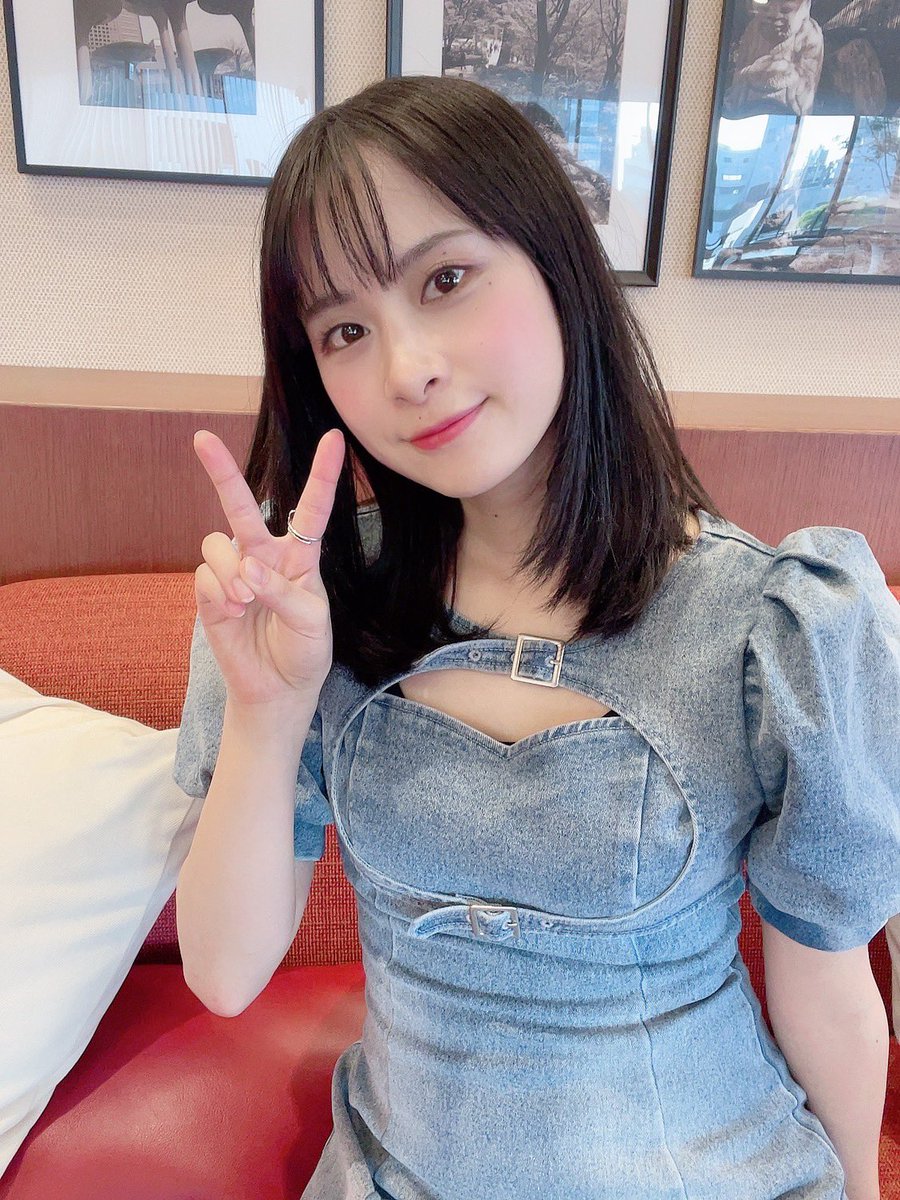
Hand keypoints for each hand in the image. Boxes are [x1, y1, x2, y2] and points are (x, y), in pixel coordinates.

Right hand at [192, 428, 344, 708]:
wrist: (278, 689)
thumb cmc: (304, 651)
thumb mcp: (311, 623)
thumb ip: (284, 592)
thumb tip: (248, 569)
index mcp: (301, 557)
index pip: (312, 509)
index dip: (322, 474)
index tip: (334, 438)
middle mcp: (265, 555)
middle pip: (240, 505)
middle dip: (221, 471)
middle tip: (202, 438)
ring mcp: (235, 571)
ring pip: (217, 543)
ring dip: (230, 570)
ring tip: (244, 601)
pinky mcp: (211, 592)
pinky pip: (204, 576)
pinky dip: (219, 594)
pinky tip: (234, 613)